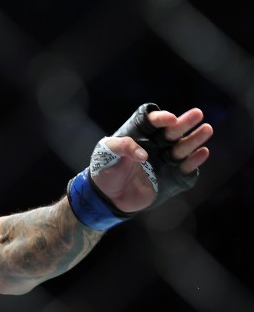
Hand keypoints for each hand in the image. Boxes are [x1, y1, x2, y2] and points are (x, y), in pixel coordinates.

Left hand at [90, 105, 211, 212]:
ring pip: (182, 147)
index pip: (152, 122)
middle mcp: (155, 145)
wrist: (108, 197)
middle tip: (198, 114)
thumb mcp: (106, 154)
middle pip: (172, 131)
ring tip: (206, 129)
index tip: (170, 119)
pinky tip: (202, 152)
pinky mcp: (171, 177)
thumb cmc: (104, 170)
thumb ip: (122, 147)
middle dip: (184, 123)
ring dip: (194, 139)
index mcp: (139, 135)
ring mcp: (164, 160)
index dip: (161, 118)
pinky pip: (185, 168)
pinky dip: (194, 161)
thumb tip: (143, 154)